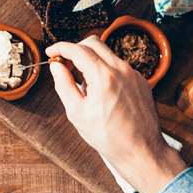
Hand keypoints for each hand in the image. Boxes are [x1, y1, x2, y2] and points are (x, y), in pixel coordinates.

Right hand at [46, 36, 185, 192]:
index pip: (78, 49)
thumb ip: (64, 85)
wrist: (141, 150)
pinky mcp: (141, 80)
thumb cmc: (108, 136)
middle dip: (75, 48)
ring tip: (82, 82)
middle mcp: (121, 70)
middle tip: (65, 64)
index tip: (51, 52)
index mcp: (104, 77)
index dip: (61, 48)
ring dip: (90, 59)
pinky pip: (118, 65)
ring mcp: (134, 74)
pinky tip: (100, 89)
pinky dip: (105, 69)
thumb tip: (56, 66)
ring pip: (107, 53)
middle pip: (94, 43)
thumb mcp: (77, 112)